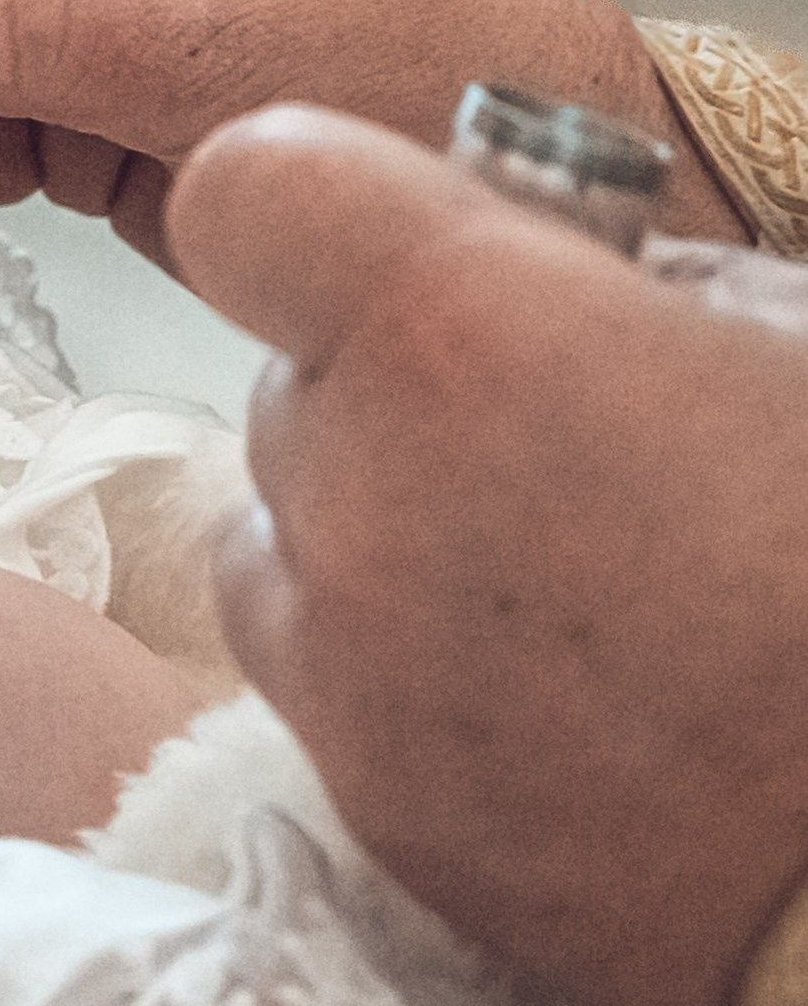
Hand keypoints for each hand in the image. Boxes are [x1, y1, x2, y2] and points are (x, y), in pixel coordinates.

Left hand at [166, 106, 807, 1005]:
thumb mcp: (780, 334)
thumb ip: (620, 273)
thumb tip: (553, 267)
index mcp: (457, 334)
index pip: (249, 192)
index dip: (318, 204)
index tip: (404, 237)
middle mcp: (359, 496)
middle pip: (287, 385)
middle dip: (389, 388)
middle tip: (553, 430)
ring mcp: (349, 672)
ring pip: (282, 543)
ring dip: (373, 533)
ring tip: (556, 576)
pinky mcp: (373, 813)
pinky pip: (327, 692)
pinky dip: (403, 674)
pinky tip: (560, 699)